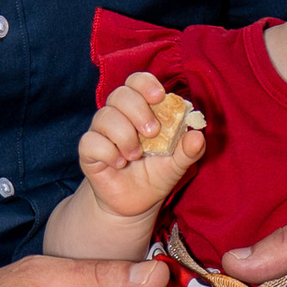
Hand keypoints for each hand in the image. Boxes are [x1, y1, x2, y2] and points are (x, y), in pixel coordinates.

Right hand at [78, 70, 205, 223]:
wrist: (135, 204)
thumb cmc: (155, 176)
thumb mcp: (177, 165)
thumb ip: (188, 150)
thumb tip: (198, 135)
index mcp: (140, 110)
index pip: (136, 82)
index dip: (145, 84)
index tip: (159, 96)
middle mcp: (118, 115)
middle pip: (120, 94)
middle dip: (138, 110)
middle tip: (153, 132)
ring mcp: (101, 132)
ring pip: (104, 116)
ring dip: (125, 135)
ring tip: (135, 155)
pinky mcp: (89, 151)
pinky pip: (90, 141)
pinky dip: (108, 152)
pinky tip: (119, 163)